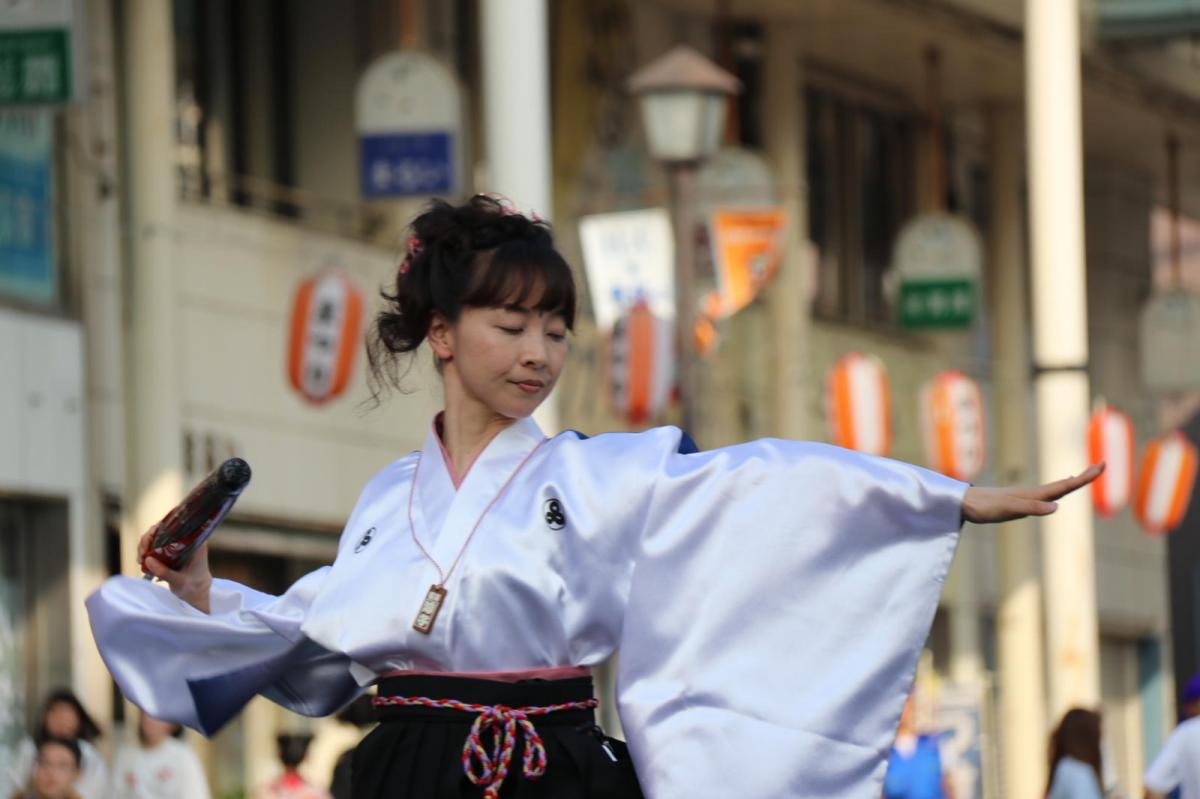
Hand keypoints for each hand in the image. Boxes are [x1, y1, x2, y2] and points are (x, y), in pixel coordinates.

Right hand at [139, 524, 212, 613]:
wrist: (196, 591)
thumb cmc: (194, 585)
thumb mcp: (180, 581)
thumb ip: (165, 572)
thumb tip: (147, 559)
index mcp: (195, 541)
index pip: (176, 525)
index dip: (159, 528)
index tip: (149, 539)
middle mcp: (185, 539)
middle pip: (162, 530)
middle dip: (147, 540)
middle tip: (142, 554)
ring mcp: (176, 544)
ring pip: (155, 538)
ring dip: (145, 547)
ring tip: (141, 560)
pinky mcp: (168, 551)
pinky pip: (154, 547)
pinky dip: (146, 553)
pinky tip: (142, 564)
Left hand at [961, 463, 1104, 524]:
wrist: (966, 503)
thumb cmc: (986, 508)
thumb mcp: (1009, 510)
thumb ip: (1031, 508)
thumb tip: (1057, 506)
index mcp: (1035, 494)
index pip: (1066, 485)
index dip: (1084, 477)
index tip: (1101, 465)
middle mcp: (1034, 493)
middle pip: (1064, 484)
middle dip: (1084, 476)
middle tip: (1102, 465)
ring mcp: (1027, 496)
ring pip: (1056, 488)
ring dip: (1073, 482)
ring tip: (1086, 476)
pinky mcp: (1020, 501)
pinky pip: (1046, 494)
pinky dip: (1058, 491)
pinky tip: (1057, 493)